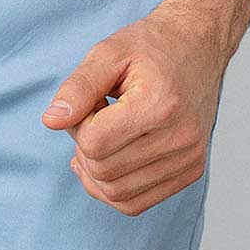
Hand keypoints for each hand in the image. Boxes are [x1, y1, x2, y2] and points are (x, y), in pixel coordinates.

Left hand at [42, 3, 225, 215]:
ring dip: (97, 170)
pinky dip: (113, 190)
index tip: (93, 102)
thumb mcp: (108, 52)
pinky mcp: (191, 170)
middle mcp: (181, 137)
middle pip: (103, 171)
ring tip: (108, 135)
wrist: (198, 46)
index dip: (79, 124)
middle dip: (86, 147)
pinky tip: (110, 160)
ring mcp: (189, 158)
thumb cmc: (152, 47)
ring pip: (117, 194)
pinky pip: (136, 203)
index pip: (95, 142)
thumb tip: (51, 122)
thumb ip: (78, 87)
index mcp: (160, 104)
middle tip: (98, 116)